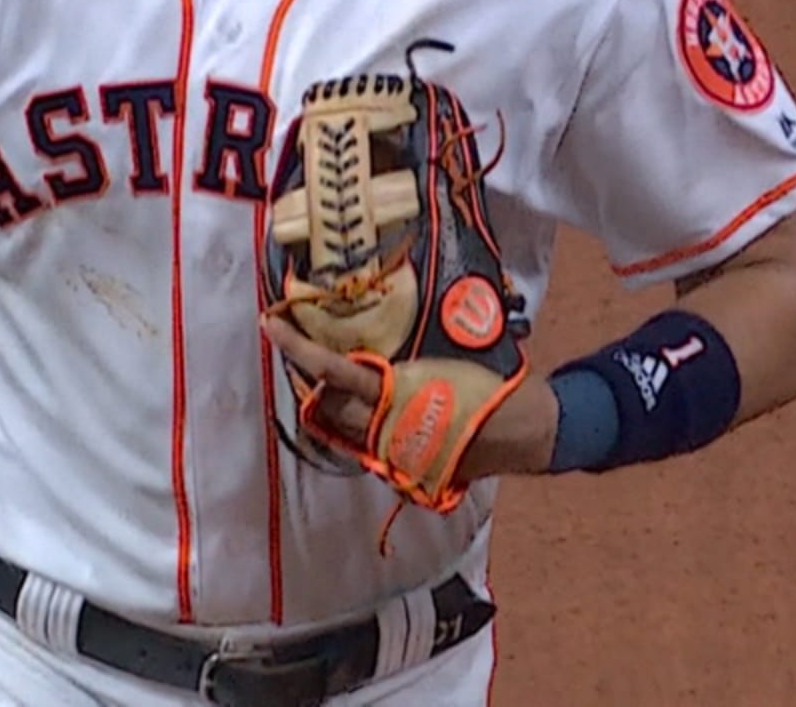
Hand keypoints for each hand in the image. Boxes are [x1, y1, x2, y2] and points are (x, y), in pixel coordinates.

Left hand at [261, 312, 560, 481]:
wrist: (525, 432)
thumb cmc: (492, 385)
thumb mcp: (453, 352)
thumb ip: (409, 351)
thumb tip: (384, 327)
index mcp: (394, 394)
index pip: (330, 370)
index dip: (296, 347)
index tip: (270, 324)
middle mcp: (383, 429)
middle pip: (325, 404)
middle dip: (312, 380)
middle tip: (307, 350)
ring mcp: (392, 454)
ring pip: (341, 429)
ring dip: (334, 404)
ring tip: (338, 379)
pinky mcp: (404, 470)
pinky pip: (367, 445)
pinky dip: (362, 425)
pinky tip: (376, 408)